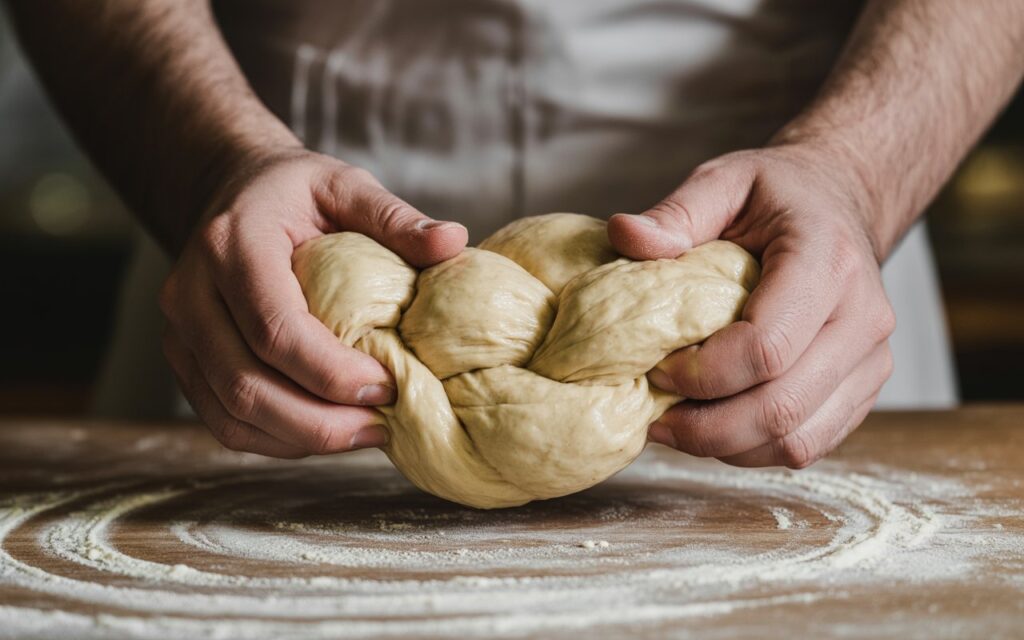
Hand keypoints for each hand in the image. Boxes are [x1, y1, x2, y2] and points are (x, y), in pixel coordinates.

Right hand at [160, 150, 467, 457]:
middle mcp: (190, 292)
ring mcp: (180, 332)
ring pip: (231, 415)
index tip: (388, 387)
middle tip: (383, 426)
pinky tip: (328, 432)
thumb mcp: (345, 186)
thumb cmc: (295, 192)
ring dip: (301, 439)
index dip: (330, 372)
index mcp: (232, 244)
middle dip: (320, 422)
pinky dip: (277, 440)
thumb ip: (396, 217)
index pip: (274, 328)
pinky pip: (224, 422)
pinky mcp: (184, 360)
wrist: (231, 190)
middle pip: (245, 384)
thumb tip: (453, 242)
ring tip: (364, 434)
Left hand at [608, 143, 895, 467]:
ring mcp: (871, 360)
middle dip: (704, 425)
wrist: (839, 203)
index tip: (656, 367)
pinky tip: (713, 425)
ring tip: (677, 424)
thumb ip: (675, 213)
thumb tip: (624, 235)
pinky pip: (807, 445)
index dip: (702, 373)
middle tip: (655, 414)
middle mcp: (863, 317)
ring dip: (725, 445)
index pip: (766, 347)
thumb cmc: (776, 195)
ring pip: (795, 440)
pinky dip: (753, 448)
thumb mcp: (723, 181)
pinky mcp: (864, 389)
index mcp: (828, 261)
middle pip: (780, 407)